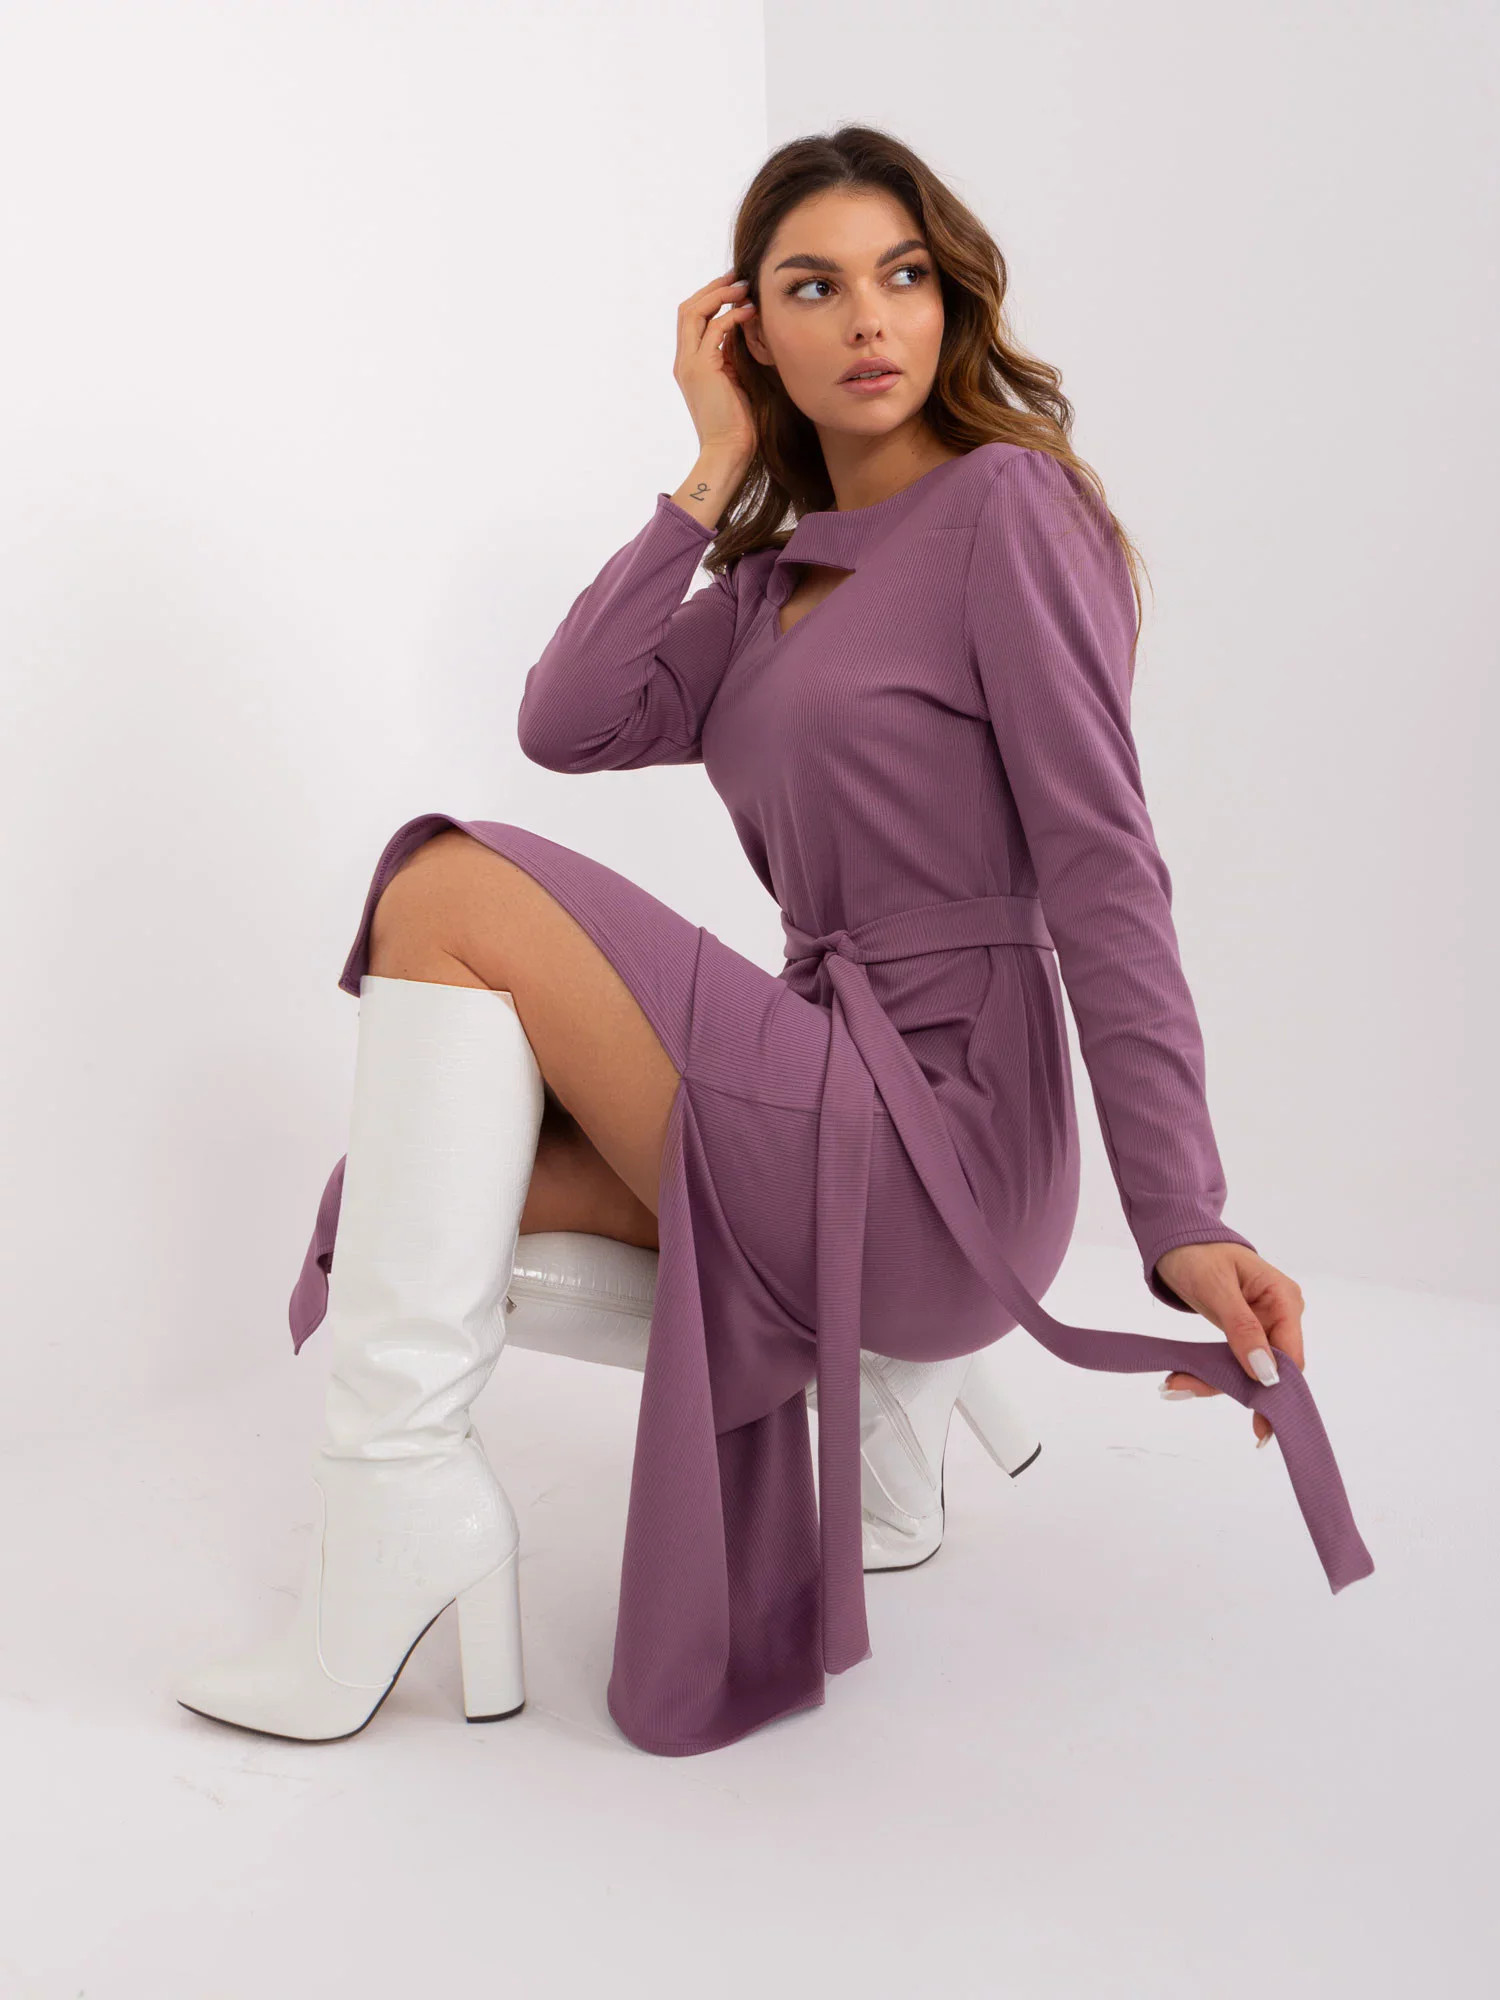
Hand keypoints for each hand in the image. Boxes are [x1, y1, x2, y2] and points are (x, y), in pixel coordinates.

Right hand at [673, 268, 759, 464]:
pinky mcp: (703, 369)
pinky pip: (714, 330)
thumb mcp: (733, 380)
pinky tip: (751, 312)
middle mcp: (683, 360)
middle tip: (738, 277)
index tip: (734, 288)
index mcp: (688, 363)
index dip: (710, 298)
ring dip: (720, 295)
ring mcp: (689, 364)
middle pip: (687, 309)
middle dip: (713, 288)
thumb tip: (744, 332)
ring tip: (744, 289)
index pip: (691, 319)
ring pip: (695, 312)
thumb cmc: (736, 423)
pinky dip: (732, 316)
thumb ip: (731, 355)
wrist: (727, 450)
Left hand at [1153, 1243, 1304, 1448]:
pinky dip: (1212, 1372)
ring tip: (1175, 1384)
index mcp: (1283, 1298)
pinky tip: (1183, 1378)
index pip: (1292, 1355)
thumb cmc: (1199, 1253)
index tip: (1259, 1418)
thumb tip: (1266, 1372)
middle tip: (1187, 1389)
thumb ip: (1242, 1328)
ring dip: (1216, 1382)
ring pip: (1251, 1371)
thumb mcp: (1217, 1288)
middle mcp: (1280, 1314)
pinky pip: (1236, 1362)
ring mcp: (1264, 1325)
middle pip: (1272, 1369)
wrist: (1180, 1238)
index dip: (1277, 1388)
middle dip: (1237, 1387)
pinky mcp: (1246, 1333)